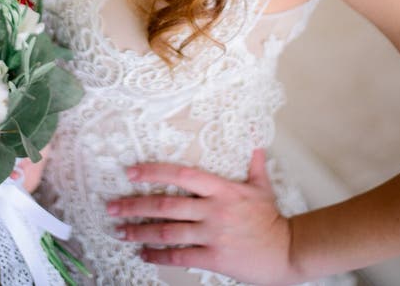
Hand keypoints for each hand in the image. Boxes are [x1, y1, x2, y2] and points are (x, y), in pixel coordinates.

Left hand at [106, 149, 294, 285]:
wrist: (288, 251)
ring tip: (119, 231)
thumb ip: (253, 164)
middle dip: (134, 205)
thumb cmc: (272, 218)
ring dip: (139, 231)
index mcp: (221, 188)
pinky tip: (144, 254)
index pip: (180, 175)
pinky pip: (180, 256)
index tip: (131, 172)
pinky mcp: (214, 257)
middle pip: (166, 205)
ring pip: (167, 232)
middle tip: (111, 206)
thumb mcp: (262, 186)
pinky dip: (159, 256)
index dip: (154, 172)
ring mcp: (212, 234)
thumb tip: (254, 143)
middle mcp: (212, 209)